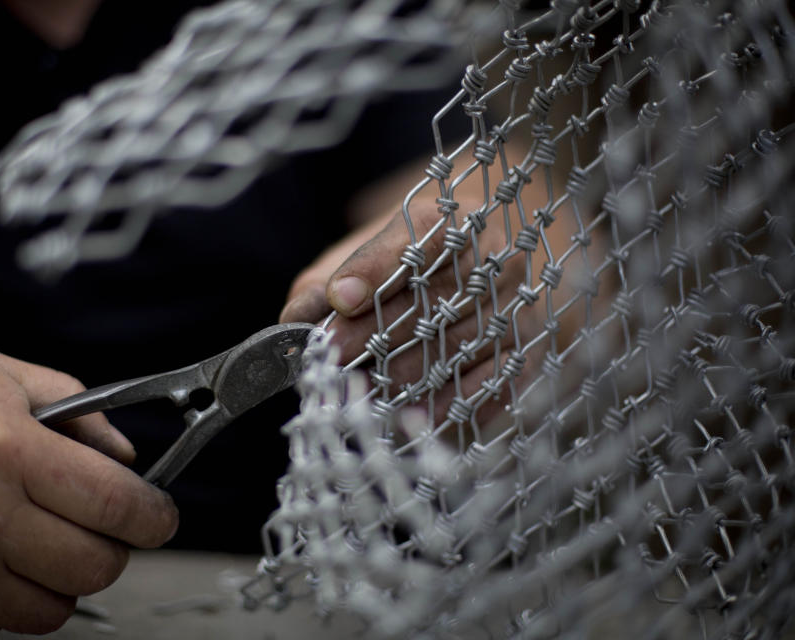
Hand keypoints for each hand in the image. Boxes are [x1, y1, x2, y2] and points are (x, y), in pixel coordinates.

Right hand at [0, 348, 177, 637]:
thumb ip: (74, 406)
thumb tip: (124, 455)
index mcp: (7, 451)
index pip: (116, 503)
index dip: (155, 515)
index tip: (160, 516)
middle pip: (97, 565)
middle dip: (116, 548)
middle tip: (103, 528)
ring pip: (55, 608)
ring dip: (65, 579)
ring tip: (42, 543)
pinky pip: (1, 626)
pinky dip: (11, 600)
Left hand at [282, 151, 576, 425]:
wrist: (482, 259)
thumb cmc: (407, 260)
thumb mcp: (359, 255)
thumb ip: (324, 281)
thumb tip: (294, 320)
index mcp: (450, 219)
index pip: (416, 241)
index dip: (375, 271)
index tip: (338, 299)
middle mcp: (492, 258)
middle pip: (429, 305)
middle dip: (370, 338)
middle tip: (330, 362)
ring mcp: (513, 306)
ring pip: (453, 351)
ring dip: (400, 380)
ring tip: (357, 395)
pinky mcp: (525, 349)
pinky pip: (487, 385)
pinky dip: (444, 406)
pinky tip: (408, 417)